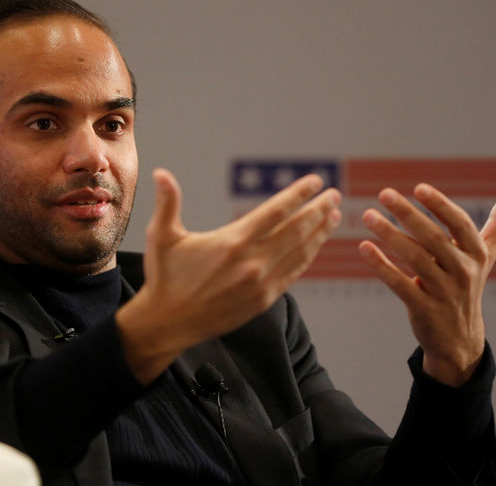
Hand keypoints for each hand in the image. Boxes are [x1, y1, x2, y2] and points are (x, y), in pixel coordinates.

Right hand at [116, 168, 341, 383]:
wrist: (168, 323)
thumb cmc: (164, 277)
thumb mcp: (161, 237)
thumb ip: (167, 203)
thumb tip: (160, 173)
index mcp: (232, 242)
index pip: (275, 212)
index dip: (298, 195)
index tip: (315, 181)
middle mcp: (252, 262)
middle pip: (296, 230)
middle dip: (318, 210)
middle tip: (334, 194)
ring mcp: (260, 283)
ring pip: (299, 252)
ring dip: (319, 232)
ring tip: (334, 215)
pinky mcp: (262, 300)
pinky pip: (293, 274)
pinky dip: (308, 257)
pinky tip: (316, 245)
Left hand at [359, 184, 495, 385]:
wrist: (458, 337)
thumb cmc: (467, 285)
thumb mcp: (485, 256)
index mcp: (477, 254)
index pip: (460, 224)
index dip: (440, 205)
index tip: (419, 187)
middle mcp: (463, 271)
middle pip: (433, 238)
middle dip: (408, 214)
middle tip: (384, 193)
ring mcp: (444, 291)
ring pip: (415, 258)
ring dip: (390, 235)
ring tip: (368, 215)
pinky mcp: (424, 308)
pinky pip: (399, 284)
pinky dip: (381, 265)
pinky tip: (364, 247)